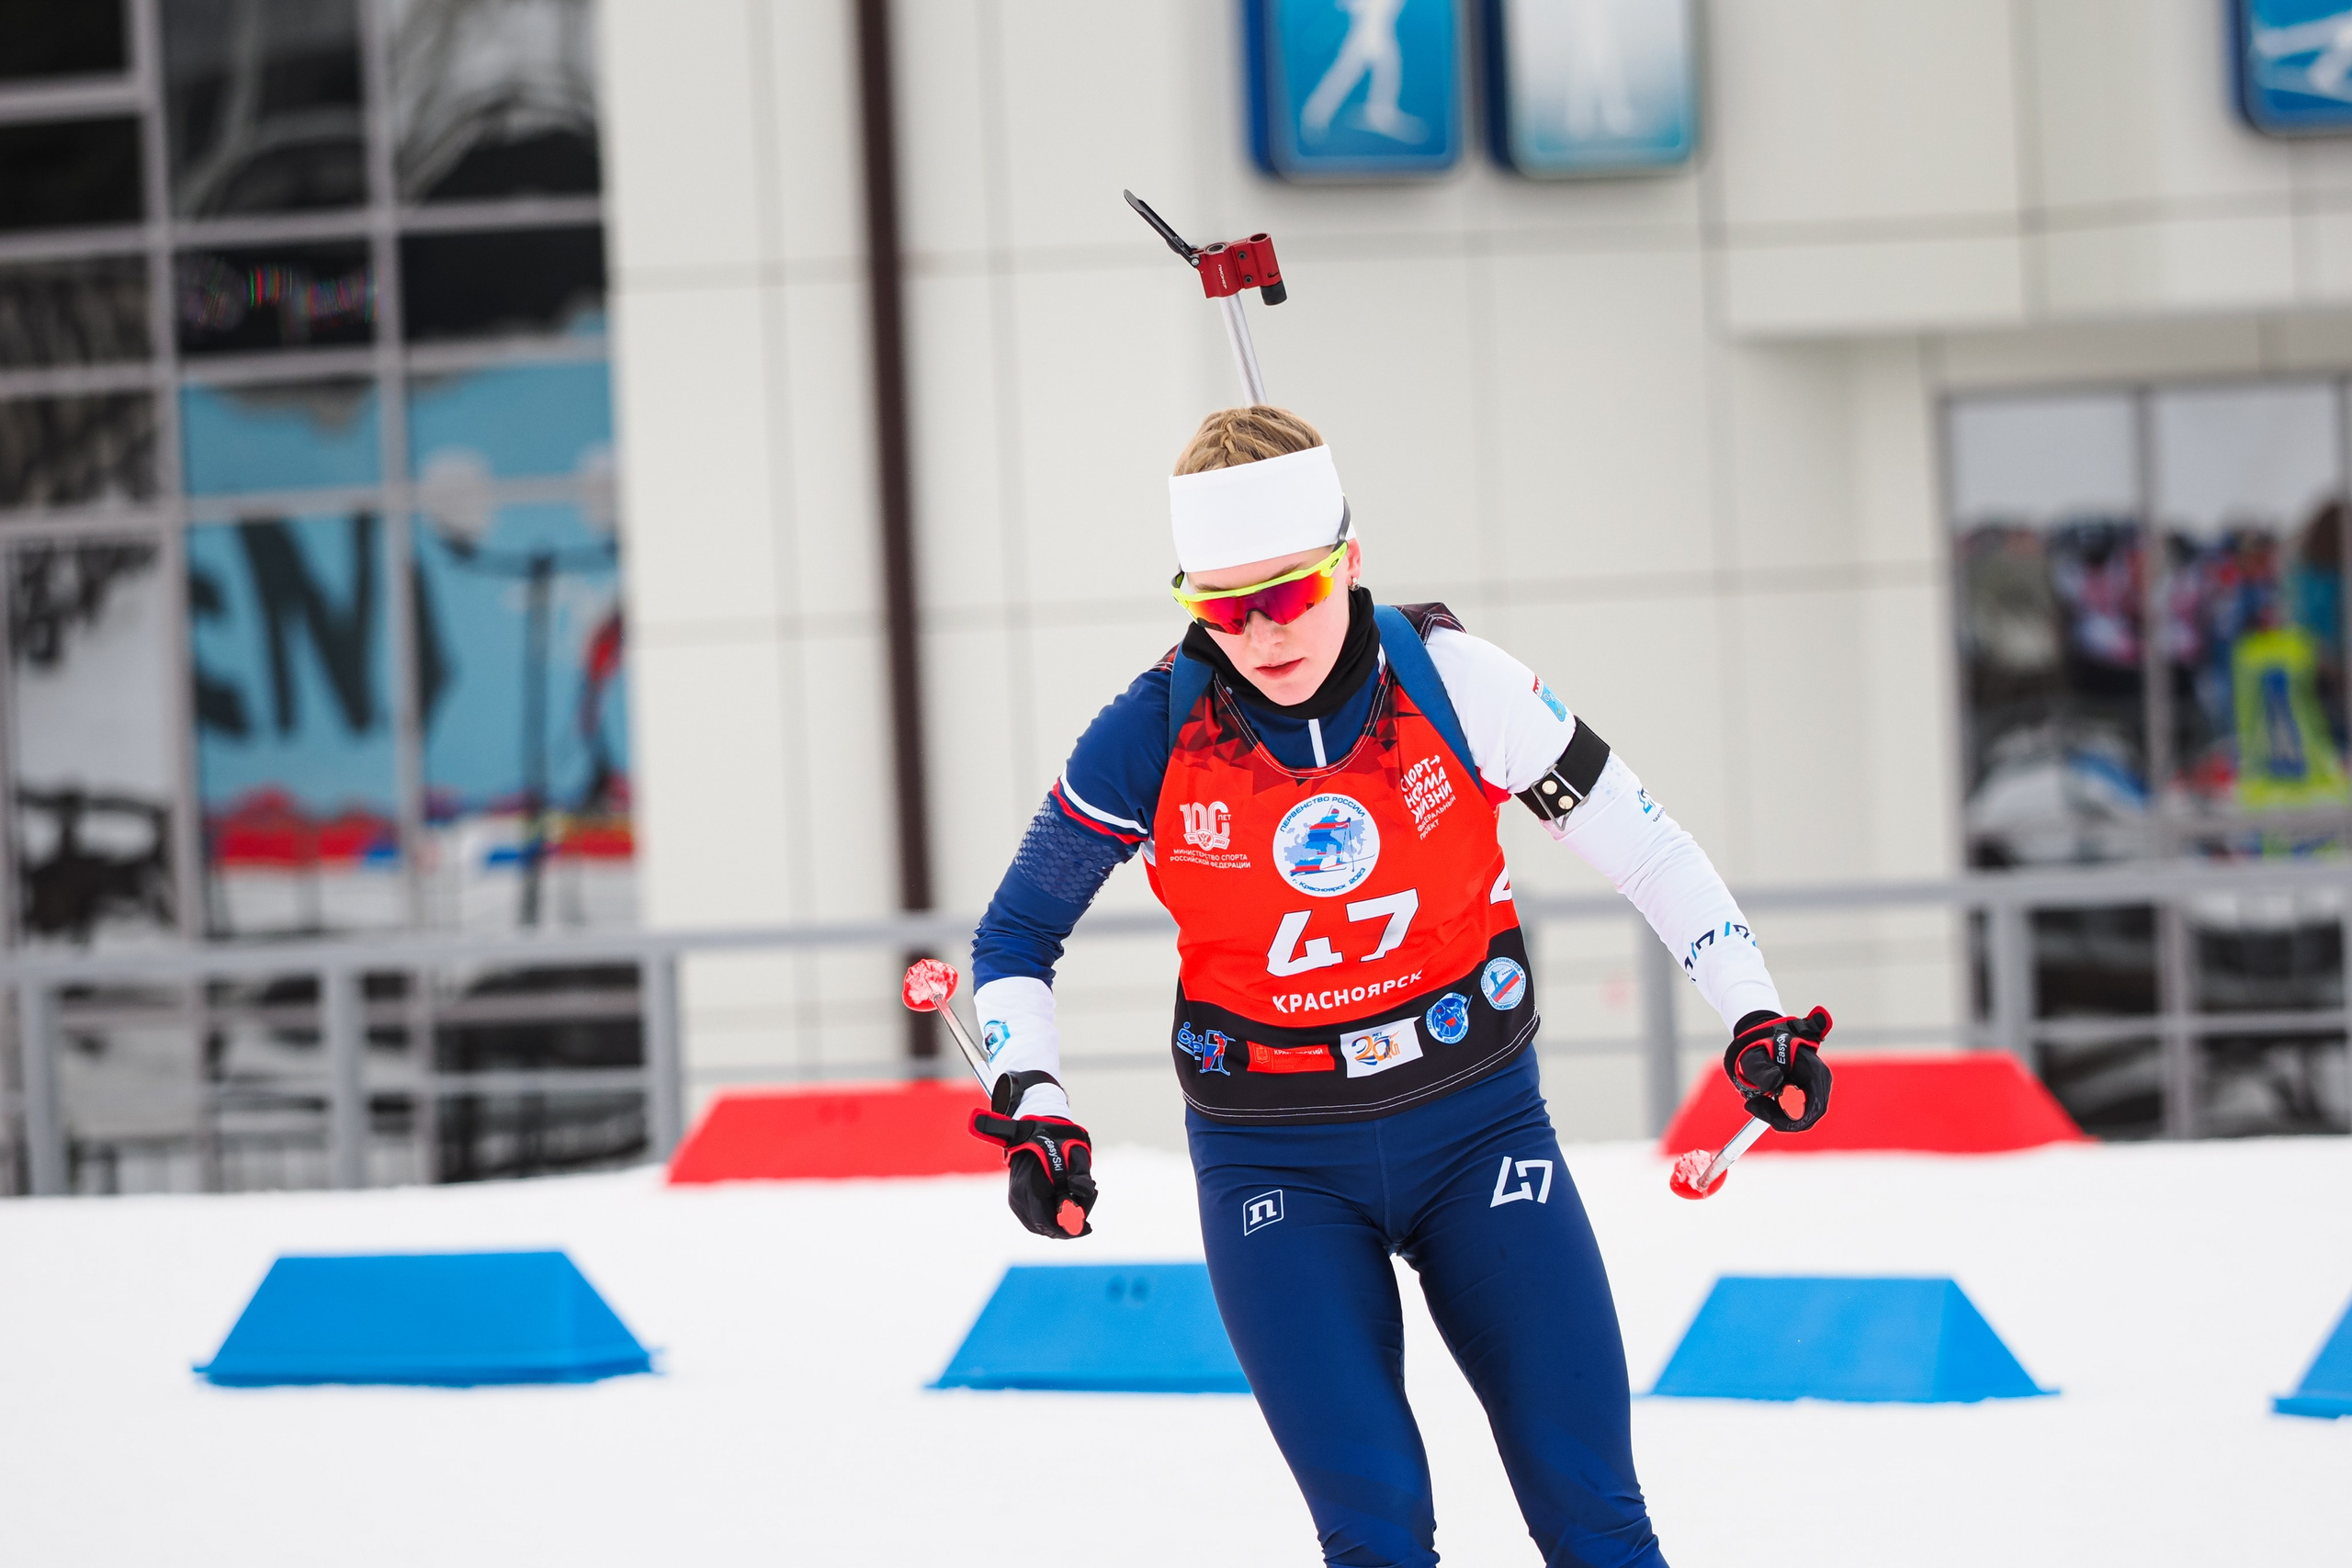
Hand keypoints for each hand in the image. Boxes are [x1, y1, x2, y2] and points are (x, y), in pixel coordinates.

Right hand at [968, 1071, 1095, 1237]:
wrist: (1032, 1128)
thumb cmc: (1057, 1140)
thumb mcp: (1074, 1153)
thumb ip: (1080, 1173)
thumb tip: (1087, 1191)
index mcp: (1031, 1186)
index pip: (1047, 1223)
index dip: (1069, 1230)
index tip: (1089, 1228)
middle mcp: (1019, 1196)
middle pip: (1045, 1227)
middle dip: (1068, 1224)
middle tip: (1087, 1207)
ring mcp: (1015, 1199)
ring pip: (1039, 1225)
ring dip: (1060, 1220)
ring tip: (1077, 1198)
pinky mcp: (1016, 1199)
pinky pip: (1034, 1218)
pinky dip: (1051, 1216)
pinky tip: (1065, 1199)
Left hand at [1722, 1007, 1832, 1132]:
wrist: (1765, 1036)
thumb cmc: (1760, 1046)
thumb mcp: (1754, 1057)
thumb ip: (1763, 1071)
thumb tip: (1774, 1084)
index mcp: (1813, 1070)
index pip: (1815, 1108)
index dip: (1795, 1121)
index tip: (1771, 1122)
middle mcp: (1820, 1079)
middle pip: (1810, 1115)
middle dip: (1782, 1119)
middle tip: (1755, 1106)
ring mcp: (1817, 1085)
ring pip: (1804, 1114)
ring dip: (1780, 1115)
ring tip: (1756, 1101)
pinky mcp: (1810, 1090)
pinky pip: (1799, 1110)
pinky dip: (1781, 1111)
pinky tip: (1764, 1100)